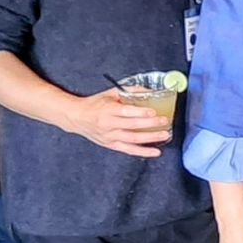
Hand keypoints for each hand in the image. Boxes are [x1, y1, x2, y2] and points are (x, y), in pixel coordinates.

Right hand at [58, 91, 172, 157]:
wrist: (77, 118)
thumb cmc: (94, 104)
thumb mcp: (110, 94)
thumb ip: (129, 91)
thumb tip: (148, 91)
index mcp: (108, 110)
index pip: (126, 112)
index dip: (141, 112)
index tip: (153, 112)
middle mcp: (109, 125)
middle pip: (133, 126)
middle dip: (151, 124)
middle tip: (164, 121)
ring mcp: (111, 137)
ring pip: (133, 140)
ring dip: (150, 138)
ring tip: (164, 135)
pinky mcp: (112, 145)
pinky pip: (129, 150)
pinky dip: (143, 152)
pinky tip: (155, 152)